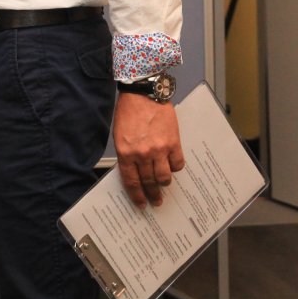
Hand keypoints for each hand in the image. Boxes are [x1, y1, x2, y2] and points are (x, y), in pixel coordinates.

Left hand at [113, 92, 185, 207]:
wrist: (143, 94)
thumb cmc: (129, 112)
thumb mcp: (120, 136)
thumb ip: (126, 155)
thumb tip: (133, 172)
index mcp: (125, 153)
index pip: (131, 182)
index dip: (137, 196)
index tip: (141, 203)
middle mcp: (142, 154)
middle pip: (148, 182)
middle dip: (152, 194)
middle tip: (156, 201)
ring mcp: (158, 149)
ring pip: (164, 177)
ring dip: (164, 184)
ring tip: (164, 185)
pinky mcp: (173, 143)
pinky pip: (177, 163)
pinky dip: (175, 168)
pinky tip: (172, 167)